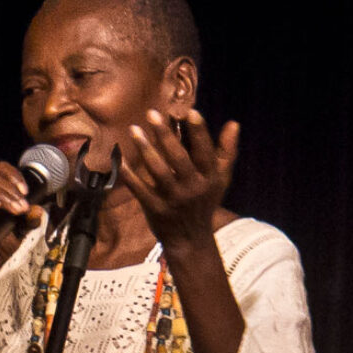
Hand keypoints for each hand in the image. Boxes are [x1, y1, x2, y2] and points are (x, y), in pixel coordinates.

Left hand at [121, 107, 239, 247]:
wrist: (191, 240)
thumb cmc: (204, 202)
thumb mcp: (220, 180)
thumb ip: (226, 152)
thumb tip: (234, 124)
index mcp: (210, 179)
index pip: (205, 153)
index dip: (199, 133)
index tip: (190, 112)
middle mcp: (193, 189)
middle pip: (178, 159)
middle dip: (165, 135)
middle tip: (151, 114)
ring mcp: (174, 200)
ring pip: (158, 171)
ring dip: (145, 149)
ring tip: (134, 129)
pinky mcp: (156, 209)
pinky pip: (140, 189)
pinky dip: (129, 174)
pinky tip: (119, 158)